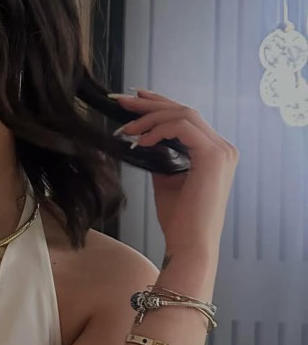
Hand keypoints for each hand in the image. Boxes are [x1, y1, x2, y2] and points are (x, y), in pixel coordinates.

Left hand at [111, 89, 238, 256]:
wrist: (190, 244)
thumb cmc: (179, 219)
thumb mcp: (166, 179)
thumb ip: (161, 156)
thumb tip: (143, 139)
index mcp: (214, 152)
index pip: (187, 118)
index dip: (159, 104)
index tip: (134, 100)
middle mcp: (223, 147)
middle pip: (184, 110)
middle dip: (150, 103)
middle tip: (122, 100)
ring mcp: (221, 150)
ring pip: (183, 114)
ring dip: (149, 117)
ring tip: (126, 127)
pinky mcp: (214, 155)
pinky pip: (182, 127)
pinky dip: (158, 129)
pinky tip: (141, 141)